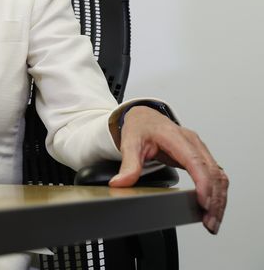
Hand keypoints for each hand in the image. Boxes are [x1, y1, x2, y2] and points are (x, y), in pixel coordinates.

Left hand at [109, 106, 227, 233]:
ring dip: (219, 199)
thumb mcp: (129, 143)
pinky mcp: (201, 156)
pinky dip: (218, 193)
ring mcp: (199, 149)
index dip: (203, 183)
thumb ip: (128, 164)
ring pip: (218, 175)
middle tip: (209, 221)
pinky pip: (216, 175)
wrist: (144, 117)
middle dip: (214, 199)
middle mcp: (193, 142)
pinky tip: (214, 208)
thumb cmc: (139, 127)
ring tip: (212, 221)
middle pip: (212, 172)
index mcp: (175, 137)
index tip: (204, 203)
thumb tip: (120, 183)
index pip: (195, 161)